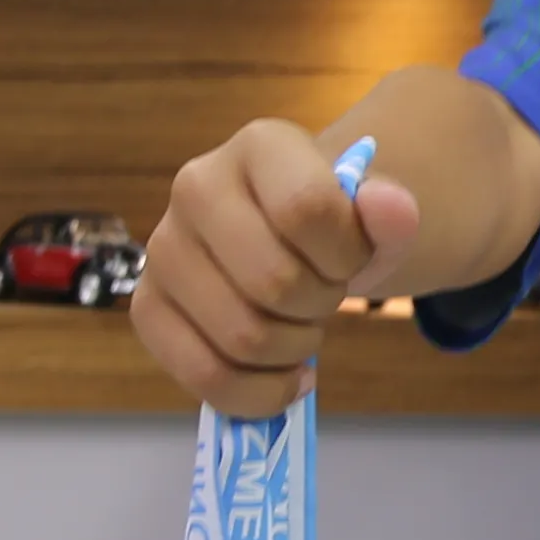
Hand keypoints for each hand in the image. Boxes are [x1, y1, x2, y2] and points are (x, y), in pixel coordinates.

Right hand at [131, 119, 427, 418]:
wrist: (285, 244)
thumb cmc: (328, 230)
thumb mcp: (373, 221)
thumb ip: (392, 216)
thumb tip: (390, 208)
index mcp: (260, 146)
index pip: (306, 210)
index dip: (345, 256)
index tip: (349, 260)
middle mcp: (195, 185)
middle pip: (274, 282)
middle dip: (318, 307)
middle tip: (323, 297)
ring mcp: (163, 248)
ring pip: (242, 335)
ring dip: (292, 350)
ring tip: (300, 327)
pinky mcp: (147, 306)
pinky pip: (203, 374)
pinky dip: (258, 393)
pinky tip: (284, 378)